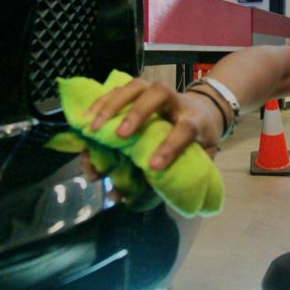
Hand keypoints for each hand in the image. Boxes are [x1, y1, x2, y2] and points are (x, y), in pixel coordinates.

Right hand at [84, 78, 223, 169]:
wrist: (203, 109)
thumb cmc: (200, 139)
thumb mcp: (204, 157)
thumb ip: (185, 176)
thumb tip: (157, 202)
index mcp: (195, 121)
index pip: (185, 131)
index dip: (169, 148)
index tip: (153, 167)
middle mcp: (176, 101)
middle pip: (158, 95)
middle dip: (137, 114)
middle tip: (120, 136)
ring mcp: (156, 91)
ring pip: (134, 88)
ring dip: (111, 106)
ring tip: (92, 129)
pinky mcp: (139, 89)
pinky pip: (118, 89)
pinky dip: (100, 103)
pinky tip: (85, 118)